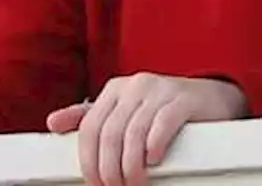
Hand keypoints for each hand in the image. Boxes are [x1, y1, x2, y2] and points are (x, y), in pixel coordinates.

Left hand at [46, 73, 246, 185]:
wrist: (210, 98)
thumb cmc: (161, 109)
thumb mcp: (123, 111)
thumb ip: (88, 117)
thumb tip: (52, 123)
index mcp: (114, 90)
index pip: (90, 126)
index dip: (89, 158)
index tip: (93, 183)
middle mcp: (132, 86)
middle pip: (110, 132)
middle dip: (109, 167)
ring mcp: (158, 90)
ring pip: (134, 131)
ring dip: (131, 165)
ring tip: (134, 184)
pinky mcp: (182, 99)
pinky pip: (163, 122)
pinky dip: (154, 145)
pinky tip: (153, 161)